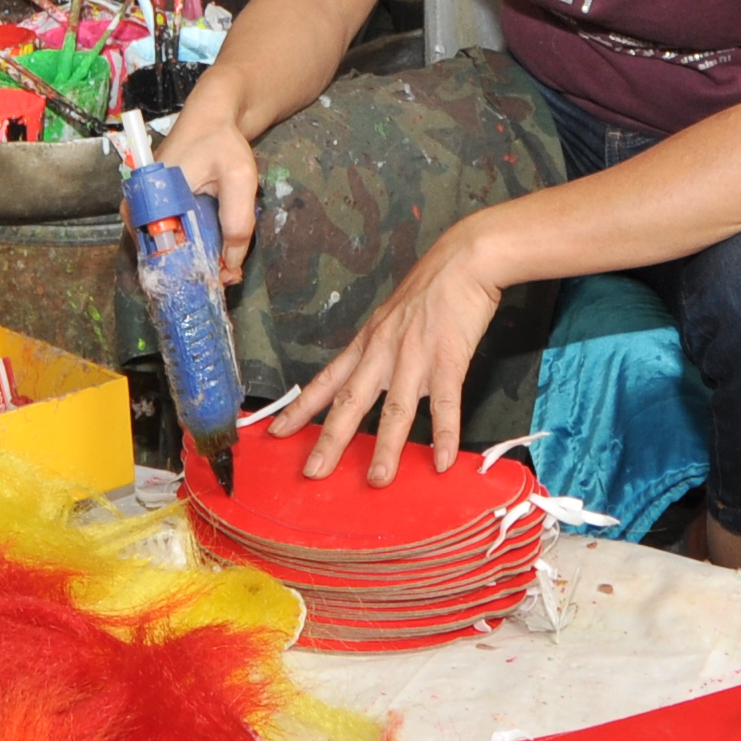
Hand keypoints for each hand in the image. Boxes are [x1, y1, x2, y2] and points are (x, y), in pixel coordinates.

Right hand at [156, 104, 260, 286]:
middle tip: (227, 278)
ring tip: (225, 267)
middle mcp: (138, 208)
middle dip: (196, 269)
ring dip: (197, 259)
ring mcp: (146, 210)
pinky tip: (216, 251)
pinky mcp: (156, 211)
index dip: (190, 272)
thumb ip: (238, 221)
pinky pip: (173, 238)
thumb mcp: (239, 179)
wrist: (213, 118)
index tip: (216, 283)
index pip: (161, 252)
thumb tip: (230, 267)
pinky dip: (194, 247)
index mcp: (148, 199)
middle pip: (164, 255)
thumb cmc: (221, 143)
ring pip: (170, 249)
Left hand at [267, 223, 502, 482]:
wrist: (463, 260)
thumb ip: (381, 348)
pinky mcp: (447, 359)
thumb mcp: (391, 317)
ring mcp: (413, 357)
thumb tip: (374, 376)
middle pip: (349, 402)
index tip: (277, 432)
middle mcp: (382, 353)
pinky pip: (444, 404)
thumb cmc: (430, 288)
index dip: (300, 409)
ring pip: (395, 410)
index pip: (325, 381)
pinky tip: (444, 460)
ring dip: (385, 448)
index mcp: (366, 344)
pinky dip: (445, 434)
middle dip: (329, 440)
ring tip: (377, 480)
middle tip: (313, 472)